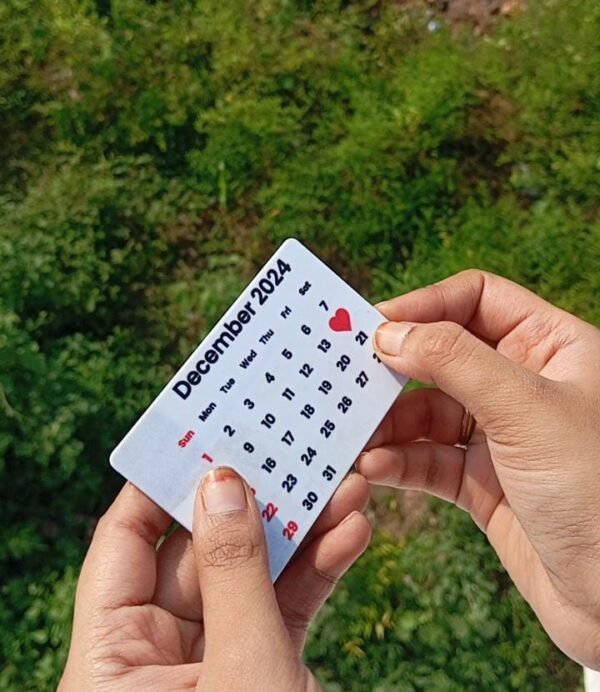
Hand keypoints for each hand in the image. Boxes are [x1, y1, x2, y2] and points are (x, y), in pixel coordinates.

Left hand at [59, 468, 370, 690]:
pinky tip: (353, 532)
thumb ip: (232, 572)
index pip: (124, 543)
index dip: (160, 484)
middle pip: (199, 550)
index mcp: (113, 659)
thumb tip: (220, 483)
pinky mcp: (261, 669)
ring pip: (252, 573)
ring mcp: (214, 660)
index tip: (201, 432)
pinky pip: (285, 607)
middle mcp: (156, 655)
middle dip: (253, 500)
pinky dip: (319, 572)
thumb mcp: (241, 671)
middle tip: (287, 447)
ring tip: (345, 483)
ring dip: (302, 530)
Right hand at [358, 269, 599, 667]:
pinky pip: (428, 459)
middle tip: (348, 377)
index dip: (426, 305)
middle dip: (397, 367)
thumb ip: (455, 360)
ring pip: (428, 411)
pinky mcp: (482, 482)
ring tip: (356, 434)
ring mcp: (501, 435)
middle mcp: (524, 386)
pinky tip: (374, 466)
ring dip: (389, 422)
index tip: (375, 325)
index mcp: (552, 348)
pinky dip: (399, 460)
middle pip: (444, 355)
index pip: (477, 299)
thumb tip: (390, 333)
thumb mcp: (526, 409)